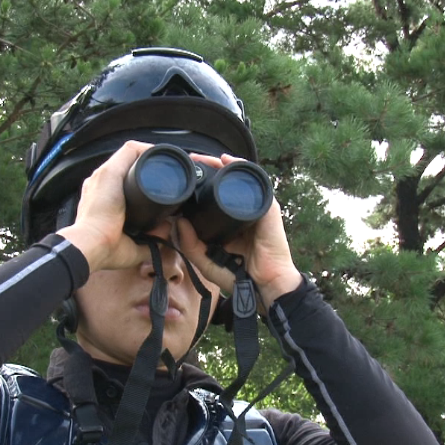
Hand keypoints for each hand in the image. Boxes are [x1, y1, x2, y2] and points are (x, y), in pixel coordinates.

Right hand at [57, 141, 153, 272]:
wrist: (90, 245)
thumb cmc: (105, 250)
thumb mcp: (133, 245)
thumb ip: (150, 239)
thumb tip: (166, 229)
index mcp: (102, 198)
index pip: (122, 182)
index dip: (140, 182)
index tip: (156, 188)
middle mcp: (100, 182)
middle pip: (127, 166)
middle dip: (147, 168)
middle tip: (166, 176)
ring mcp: (104, 175)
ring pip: (130, 156)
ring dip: (150, 156)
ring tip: (168, 163)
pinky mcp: (110, 171)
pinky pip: (131, 150)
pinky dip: (147, 149)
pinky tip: (162, 154)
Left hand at [177, 153, 302, 307]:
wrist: (265, 285)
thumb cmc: (239, 275)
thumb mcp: (206, 261)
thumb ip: (189, 246)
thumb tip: (178, 222)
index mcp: (227, 222)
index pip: (212, 197)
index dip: (197, 186)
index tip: (180, 178)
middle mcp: (241, 211)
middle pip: (224, 183)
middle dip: (207, 170)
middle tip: (189, 161)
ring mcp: (255, 207)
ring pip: (237, 178)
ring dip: (220, 165)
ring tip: (203, 159)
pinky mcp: (267, 207)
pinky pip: (255, 181)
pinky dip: (240, 168)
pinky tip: (226, 161)